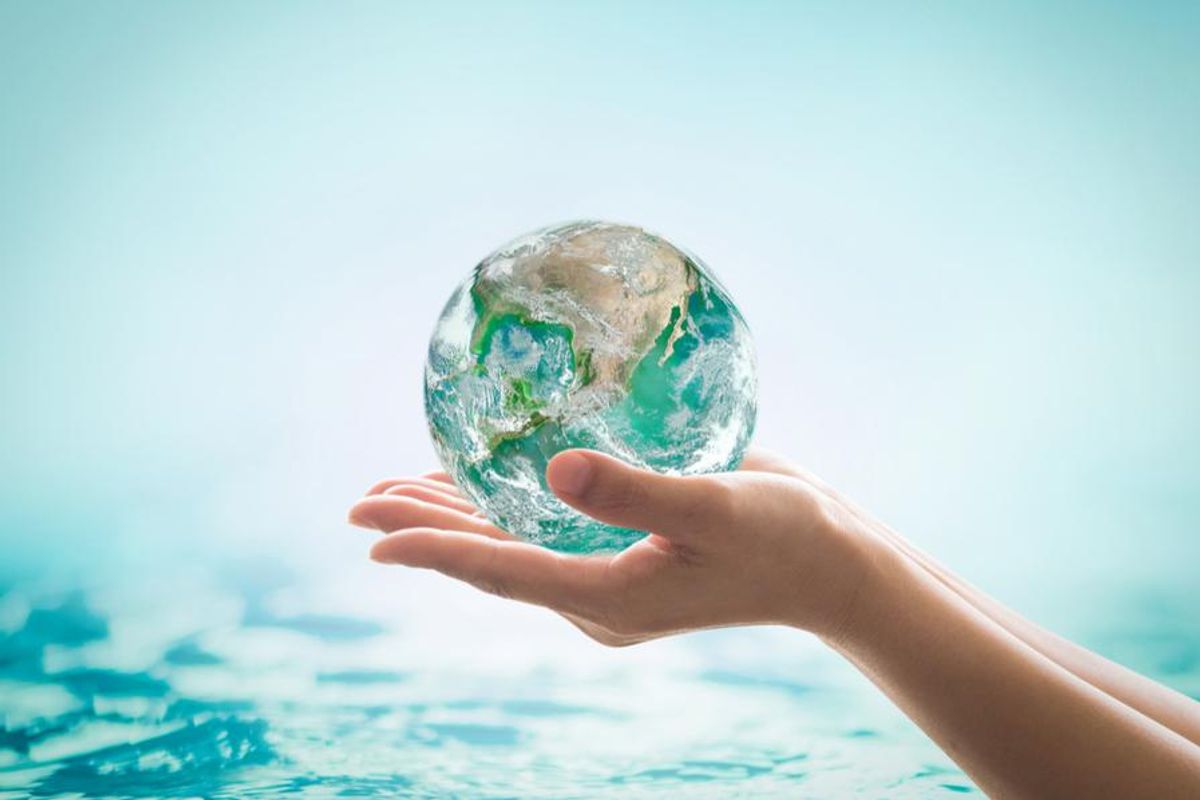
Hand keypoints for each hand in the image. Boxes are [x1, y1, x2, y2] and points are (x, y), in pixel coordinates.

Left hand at [348, 448, 882, 644]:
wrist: (828, 562)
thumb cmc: (782, 538)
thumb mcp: (712, 509)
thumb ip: (633, 492)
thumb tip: (551, 470)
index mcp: (609, 596)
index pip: (502, 570)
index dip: (434, 549)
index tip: (372, 536)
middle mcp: (595, 592)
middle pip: (491, 558)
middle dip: (424, 528)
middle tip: (358, 503)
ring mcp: (607, 571)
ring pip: (511, 542)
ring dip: (453, 514)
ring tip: (391, 491)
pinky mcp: (622, 547)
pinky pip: (545, 528)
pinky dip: (502, 502)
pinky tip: (478, 477)